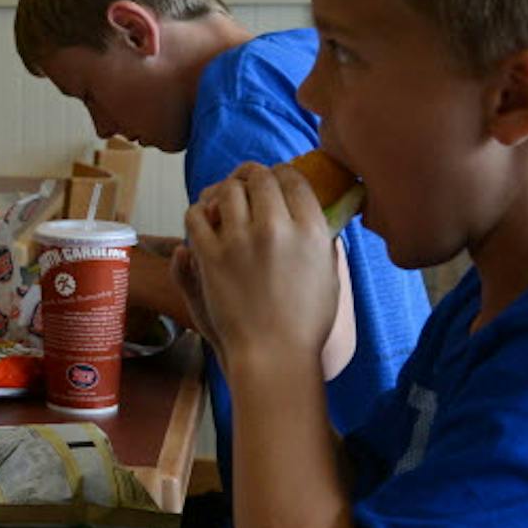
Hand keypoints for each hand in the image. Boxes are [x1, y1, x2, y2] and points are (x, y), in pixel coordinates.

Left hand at [181, 162, 337, 380]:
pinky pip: (198, 215)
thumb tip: (315, 215)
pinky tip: (205, 217)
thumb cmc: (306, 322)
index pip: (294, 180)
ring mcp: (240, 240)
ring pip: (228, 191)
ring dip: (226, 190)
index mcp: (310, 231)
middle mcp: (276, 228)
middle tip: (249, 183)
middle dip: (254, 176)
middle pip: (261, 179)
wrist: (273, 354)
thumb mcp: (329, 275)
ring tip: (227, 198)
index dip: (284, 174)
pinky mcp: (210, 255)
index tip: (277, 178)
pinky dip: (200, 211)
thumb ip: (321, 240)